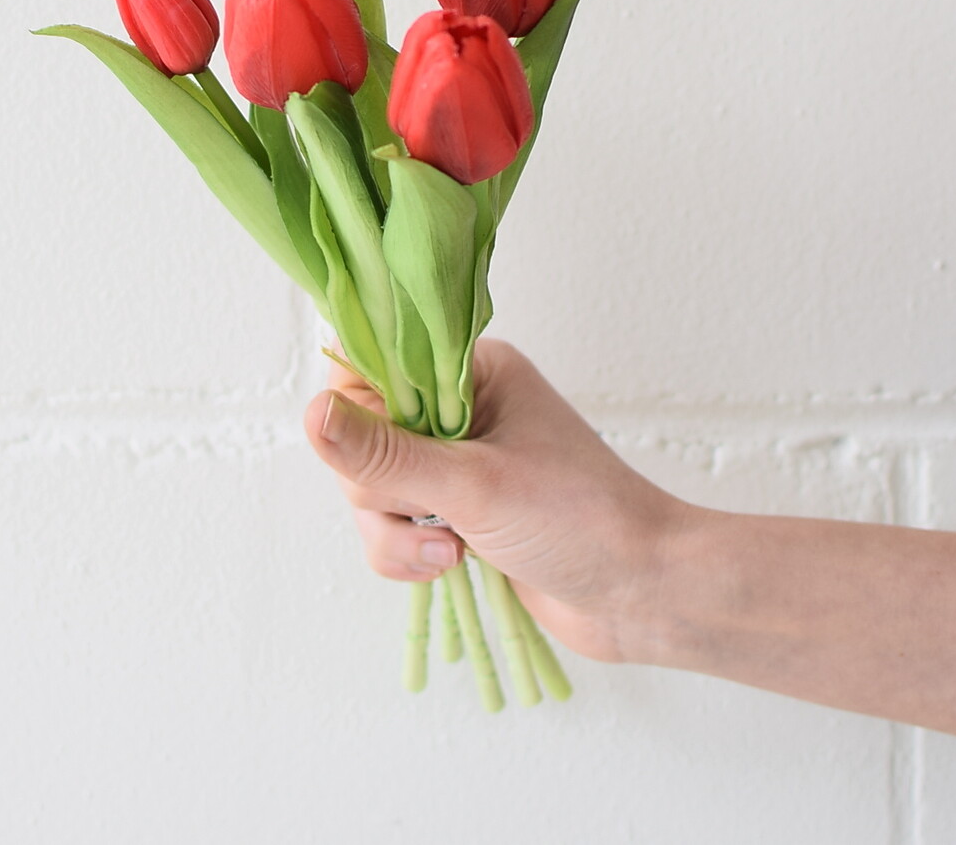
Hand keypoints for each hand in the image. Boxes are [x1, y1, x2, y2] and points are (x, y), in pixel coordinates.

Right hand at [304, 339, 693, 663]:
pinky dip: (406, 555)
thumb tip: (310, 416)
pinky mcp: (454, 517)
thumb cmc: (579, 520)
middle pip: (360, 434)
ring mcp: (455, 466)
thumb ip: (385, 455)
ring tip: (451, 552)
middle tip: (430, 512)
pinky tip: (452, 568)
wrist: (644, 594)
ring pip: (370, 489)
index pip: (374, 362)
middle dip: (378, 489)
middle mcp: (459, 410)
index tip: (368, 450)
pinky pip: (390, 529)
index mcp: (472, 371)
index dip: (354, 407)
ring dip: (395, 532)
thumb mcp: (472, 485)